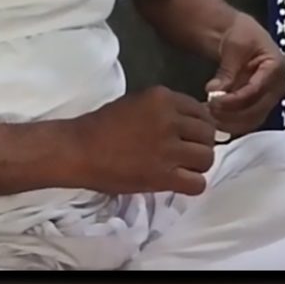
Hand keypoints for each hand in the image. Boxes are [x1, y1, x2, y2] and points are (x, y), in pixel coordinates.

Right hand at [72, 86, 214, 194]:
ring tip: (183, 168)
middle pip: (208, 134)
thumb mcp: (137, 103)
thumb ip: (165, 109)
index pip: (201, 111)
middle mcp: (170, 120)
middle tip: (186, 153)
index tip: (188, 135)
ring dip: (198, 165)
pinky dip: (192, 185)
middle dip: (201, 144)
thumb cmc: (101, 126)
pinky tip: (179, 182)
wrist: (76, 150)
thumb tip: (193, 120)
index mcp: (163, 98)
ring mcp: (168, 149)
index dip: (198, 125)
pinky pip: (198, 183)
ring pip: (207, 158)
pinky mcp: (163, 175)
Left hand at [206, 12, 284, 136]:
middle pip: (256, 109)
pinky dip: (230, 123)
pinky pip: (247, 121)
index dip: (234, 100)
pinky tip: (213, 118)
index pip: (256, 90)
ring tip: (208, 115)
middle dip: (231, 113)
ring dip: (229, 122)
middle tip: (208, 109)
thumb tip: (216, 91)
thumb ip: (227, 69)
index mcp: (276, 67)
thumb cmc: (241, 34)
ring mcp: (270, 98)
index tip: (213, 101)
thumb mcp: (234, 45)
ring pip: (252, 120)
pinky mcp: (260, 106)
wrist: (243, 36)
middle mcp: (278, 86)